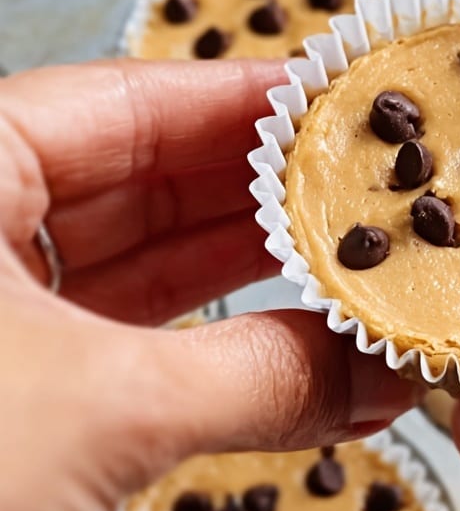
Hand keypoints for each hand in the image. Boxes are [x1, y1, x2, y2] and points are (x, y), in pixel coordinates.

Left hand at [0, 60, 412, 510]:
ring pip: (139, 266)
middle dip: (266, 199)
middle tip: (372, 201)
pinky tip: (290, 358)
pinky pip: (123, 344)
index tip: (344, 107)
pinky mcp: (4, 389)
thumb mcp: (95, 411)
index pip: (133, 99)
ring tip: (350, 277)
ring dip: (248, 282)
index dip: (253, 101)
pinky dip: (207, 356)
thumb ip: (254, 379)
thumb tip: (370, 373)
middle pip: (146, 178)